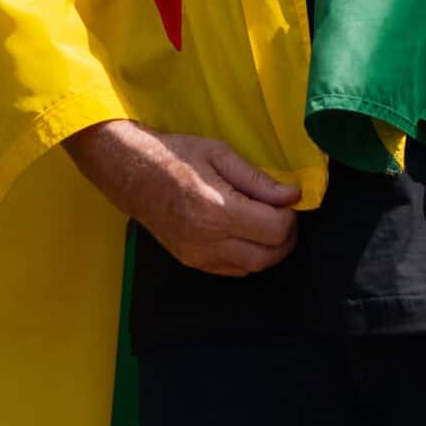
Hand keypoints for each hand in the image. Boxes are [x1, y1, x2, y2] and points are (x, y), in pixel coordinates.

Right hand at [65, 121, 299, 276]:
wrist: (132, 173)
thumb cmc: (177, 156)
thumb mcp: (221, 154)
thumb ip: (258, 180)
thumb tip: (293, 196)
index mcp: (217, 210)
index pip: (275, 229)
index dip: (290, 216)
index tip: (289, 200)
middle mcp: (208, 240)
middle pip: (268, 256)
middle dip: (286, 237)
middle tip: (284, 214)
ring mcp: (198, 256)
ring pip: (253, 268)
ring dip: (269, 250)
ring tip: (267, 223)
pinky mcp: (191, 262)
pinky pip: (233, 271)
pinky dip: (248, 257)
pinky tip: (246, 234)